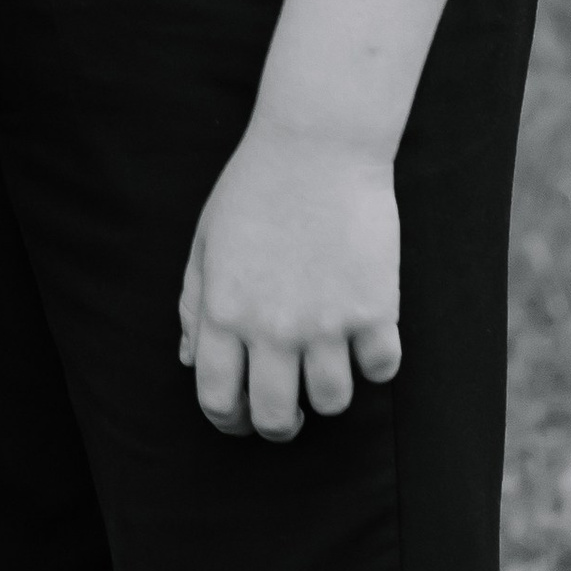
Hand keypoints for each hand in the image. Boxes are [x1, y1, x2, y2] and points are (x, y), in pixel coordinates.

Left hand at [178, 123, 400, 440]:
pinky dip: (375, 363)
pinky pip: (381, 370)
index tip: (241, 417)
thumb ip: (194, 305)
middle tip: (286, 411)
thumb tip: (189, 360)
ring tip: (324, 365)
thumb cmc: (254, 189)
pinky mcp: (375, 310)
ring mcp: (326, 322)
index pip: (217, 399)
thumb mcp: (206, 242)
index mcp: (223, 310)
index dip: (228, 421)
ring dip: (327, 394)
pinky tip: (364, 338)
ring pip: (332, 402)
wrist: (315, 145)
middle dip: (278, 425)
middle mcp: (271, 326)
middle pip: (275, 417)